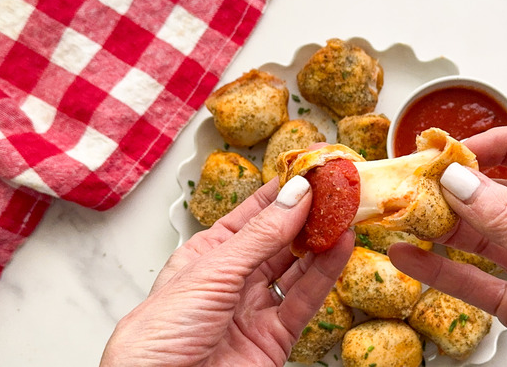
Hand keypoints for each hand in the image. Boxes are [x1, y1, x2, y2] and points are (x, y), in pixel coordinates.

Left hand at [101, 177, 353, 366]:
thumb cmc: (159, 334)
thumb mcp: (212, 272)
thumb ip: (260, 236)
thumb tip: (295, 196)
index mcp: (207, 256)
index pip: (251, 216)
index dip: (281, 192)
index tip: (309, 169)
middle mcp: (233, 280)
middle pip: (278, 240)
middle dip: (308, 214)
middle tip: (337, 188)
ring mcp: (254, 309)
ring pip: (296, 268)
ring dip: (322, 242)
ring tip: (347, 212)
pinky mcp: (274, 338)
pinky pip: (305, 300)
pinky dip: (326, 274)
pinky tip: (341, 248)